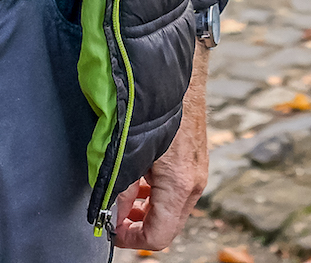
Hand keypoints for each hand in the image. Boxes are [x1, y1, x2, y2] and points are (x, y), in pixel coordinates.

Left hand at [110, 47, 208, 249]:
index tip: (112, 230)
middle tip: (116, 218)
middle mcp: (195, 184)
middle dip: (140, 227)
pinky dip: (159, 195)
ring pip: (173, 211)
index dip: (132, 240)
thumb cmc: (158, 105)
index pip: (158, 236)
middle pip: (168, 228)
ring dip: (149, 211)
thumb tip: (112, 212)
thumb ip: (121, 187)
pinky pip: (178, 192)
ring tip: (127, 198)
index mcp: (180, 186)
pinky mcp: (197, 160)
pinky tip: (142, 179)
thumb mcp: (131, 150)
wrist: (180, 70)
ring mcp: (198, 172)